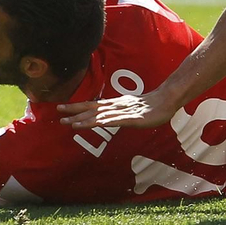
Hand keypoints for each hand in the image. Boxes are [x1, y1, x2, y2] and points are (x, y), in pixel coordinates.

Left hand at [58, 89, 177, 130]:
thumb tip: (110, 116)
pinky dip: (100, 122)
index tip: (62, 108)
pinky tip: (92, 124)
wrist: (167, 100)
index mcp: (115, 103)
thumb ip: (120, 113)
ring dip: (83, 119)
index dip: (77, 106)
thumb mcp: (132, 109)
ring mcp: (122, 111)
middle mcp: (115, 105)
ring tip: (68, 122)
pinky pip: (113, 120)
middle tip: (58, 112)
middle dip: (74, 110)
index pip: (92, 105)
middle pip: (91, 108)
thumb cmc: (151, 106)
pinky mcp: (130, 118)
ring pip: (99, 115)